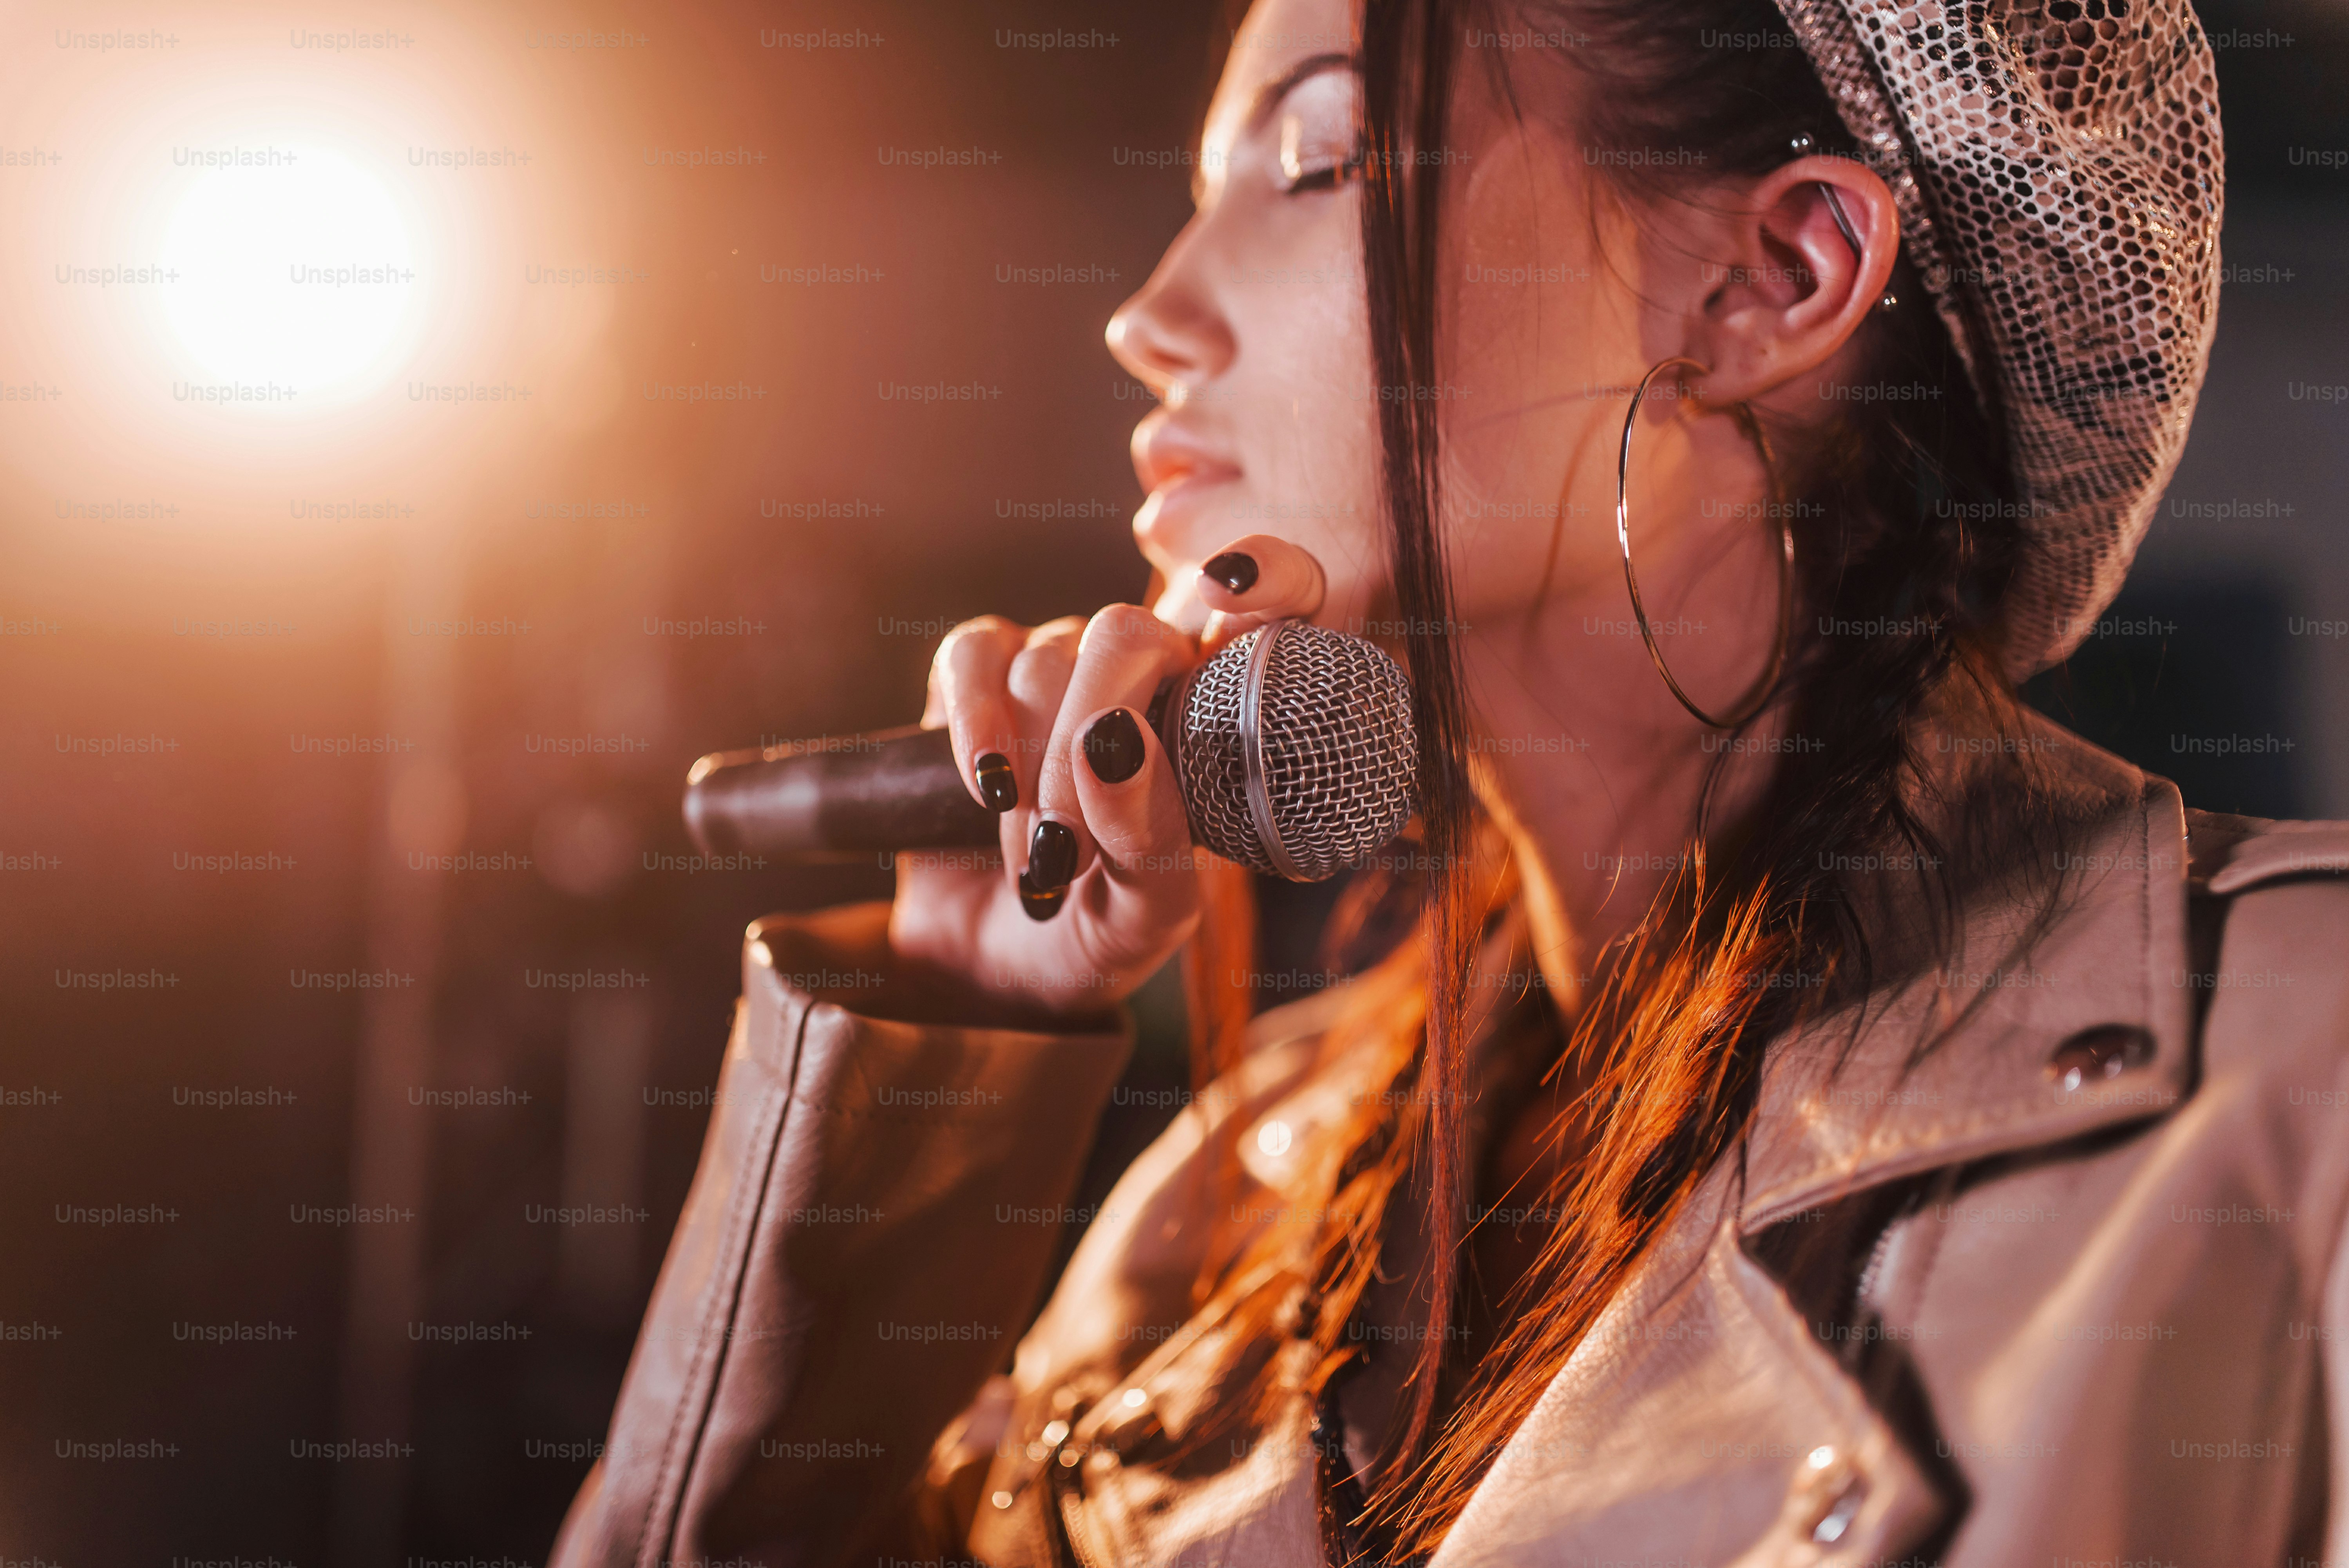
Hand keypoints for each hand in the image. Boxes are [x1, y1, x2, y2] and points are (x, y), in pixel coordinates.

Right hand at [888, 534, 1328, 1012]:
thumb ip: (1145, 839)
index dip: (1270, 577)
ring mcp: (1062, 666)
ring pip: (1049, 657)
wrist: (988, 969)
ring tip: (1037, 861)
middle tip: (1070, 844)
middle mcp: (1150, 674)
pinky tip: (986, 788)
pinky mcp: (979, 672)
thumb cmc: (1093, 938)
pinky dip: (975, 719)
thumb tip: (1113, 740)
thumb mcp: (1141, 918)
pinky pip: (975, 653)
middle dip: (1092, 734)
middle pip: (1130, 635)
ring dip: (1033, 769)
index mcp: (1224, 720)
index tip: (1232, 593)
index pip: (1279, 600)